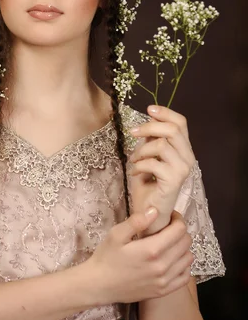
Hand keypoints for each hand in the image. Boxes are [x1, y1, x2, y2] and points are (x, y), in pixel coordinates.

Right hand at [84, 208, 193, 305]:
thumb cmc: (106, 257)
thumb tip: (155, 211)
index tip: (169, 216)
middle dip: (180, 231)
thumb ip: (136, 221)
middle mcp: (162, 266)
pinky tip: (172, 260)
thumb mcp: (116, 234)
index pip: (179, 230)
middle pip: (186, 243)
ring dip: (182, 247)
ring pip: (188, 258)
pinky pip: (185, 276)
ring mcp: (164, 281)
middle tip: (168, 227)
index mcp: (151, 250)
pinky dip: (183, 265)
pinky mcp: (164, 291)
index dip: (177, 219)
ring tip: (169, 243)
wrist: (99, 285)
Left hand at [127, 105, 195, 235]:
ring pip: (161, 145)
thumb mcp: (148, 154)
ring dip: (141, 150)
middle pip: (173, 129)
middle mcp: (188, 157)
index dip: (165, 112)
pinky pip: (153, 163)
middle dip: (149, 127)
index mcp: (183, 148)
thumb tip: (149, 118)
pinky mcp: (173, 181)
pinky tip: (135, 173)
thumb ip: (152, 138)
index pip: (181, 123)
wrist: (149, 210)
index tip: (148, 109)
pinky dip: (139, 165)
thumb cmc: (148, 182)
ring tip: (134, 159)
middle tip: (132, 133)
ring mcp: (182, 169)